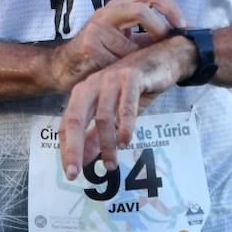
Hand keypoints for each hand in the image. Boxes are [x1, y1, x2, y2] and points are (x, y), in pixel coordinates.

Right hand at [48, 0, 184, 92]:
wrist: (63, 68)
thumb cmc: (98, 54)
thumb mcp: (124, 40)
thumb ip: (148, 36)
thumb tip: (182, 36)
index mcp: (118, 7)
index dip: (170, 7)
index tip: (183, 26)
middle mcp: (107, 12)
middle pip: (143, 8)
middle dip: (162, 27)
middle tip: (170, 43)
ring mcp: (97, 27)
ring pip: (133, 43)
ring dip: (140, 59)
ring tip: (138, 69)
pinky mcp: (90, 45)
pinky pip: (119, 61)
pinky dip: (125, 72)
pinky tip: (120, 78)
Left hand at [59, 37, 198, 179]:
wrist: (164, 58)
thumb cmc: (137, 88)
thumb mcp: (115, 113)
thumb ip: (97, 134)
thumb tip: (84, 159)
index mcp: (83, 93)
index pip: (67, 123)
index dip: (66, 149)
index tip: (71, 172)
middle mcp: (93, 84)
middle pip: (76, 118)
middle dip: (73, 148)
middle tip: (75, 173)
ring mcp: (111, 79)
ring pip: (102, 116)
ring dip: (106, 144)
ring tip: (111, 164)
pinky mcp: (131, 77)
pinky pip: (125, 106)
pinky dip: (124, 126)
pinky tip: (125, 142)